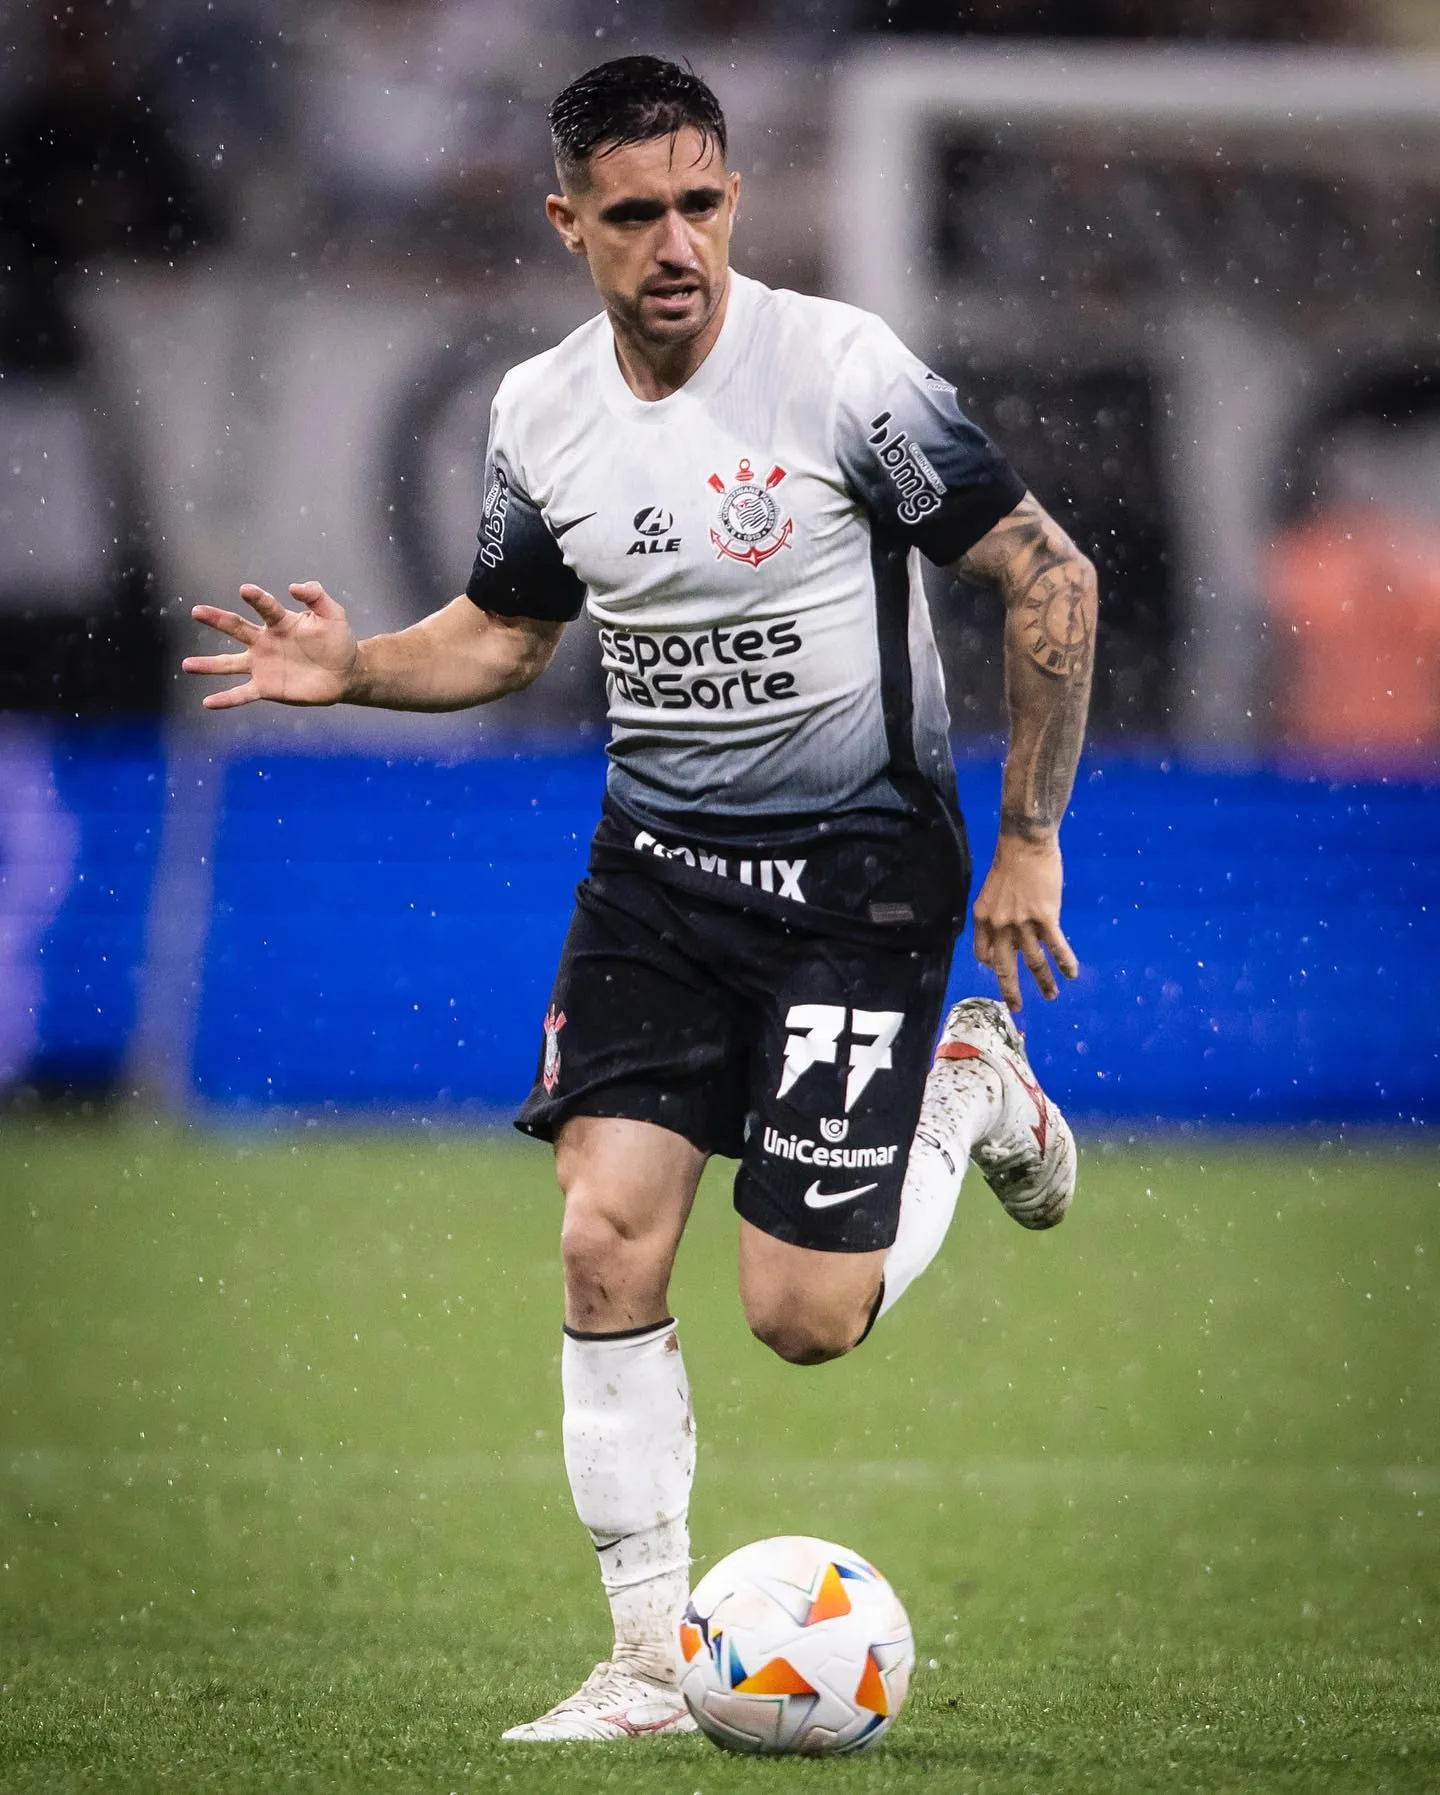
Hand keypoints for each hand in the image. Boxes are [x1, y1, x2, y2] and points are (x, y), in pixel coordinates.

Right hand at [183, 582, 358, 708]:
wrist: (345, 673)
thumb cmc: (338, 640)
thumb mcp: (332, 614)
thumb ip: (316, 596)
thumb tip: (294, 586)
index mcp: (280, 622)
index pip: (265, 607)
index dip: (257, 598)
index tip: (246, 590)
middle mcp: (265, 641)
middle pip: (237, 628)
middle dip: (217, 619)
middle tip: (197, 611)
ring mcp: (263, 665)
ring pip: (230, 664)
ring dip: (208, 665)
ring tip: (187, 665)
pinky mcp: (267, 687)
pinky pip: (242, 693)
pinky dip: (225, 699)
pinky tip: (207, 702)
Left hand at [971, 832, 1078, 1011]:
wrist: (1026, 843)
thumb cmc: (1010, 864)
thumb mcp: (991, 893)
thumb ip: (995, 917)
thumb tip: (1005, 936)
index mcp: (983, 918)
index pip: (983, 954)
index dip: (992, 966)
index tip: (1000, 972)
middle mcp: (1000, 925)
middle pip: (1005, 967)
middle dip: (1011, 991)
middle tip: (1016, 1008)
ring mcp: (1023, 923)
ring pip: (1034, 962)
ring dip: (1044, 982)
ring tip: (1051, 996)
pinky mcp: (1046, 917)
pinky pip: (1056, 947)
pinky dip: (1065, 963)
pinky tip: (1071, 974)